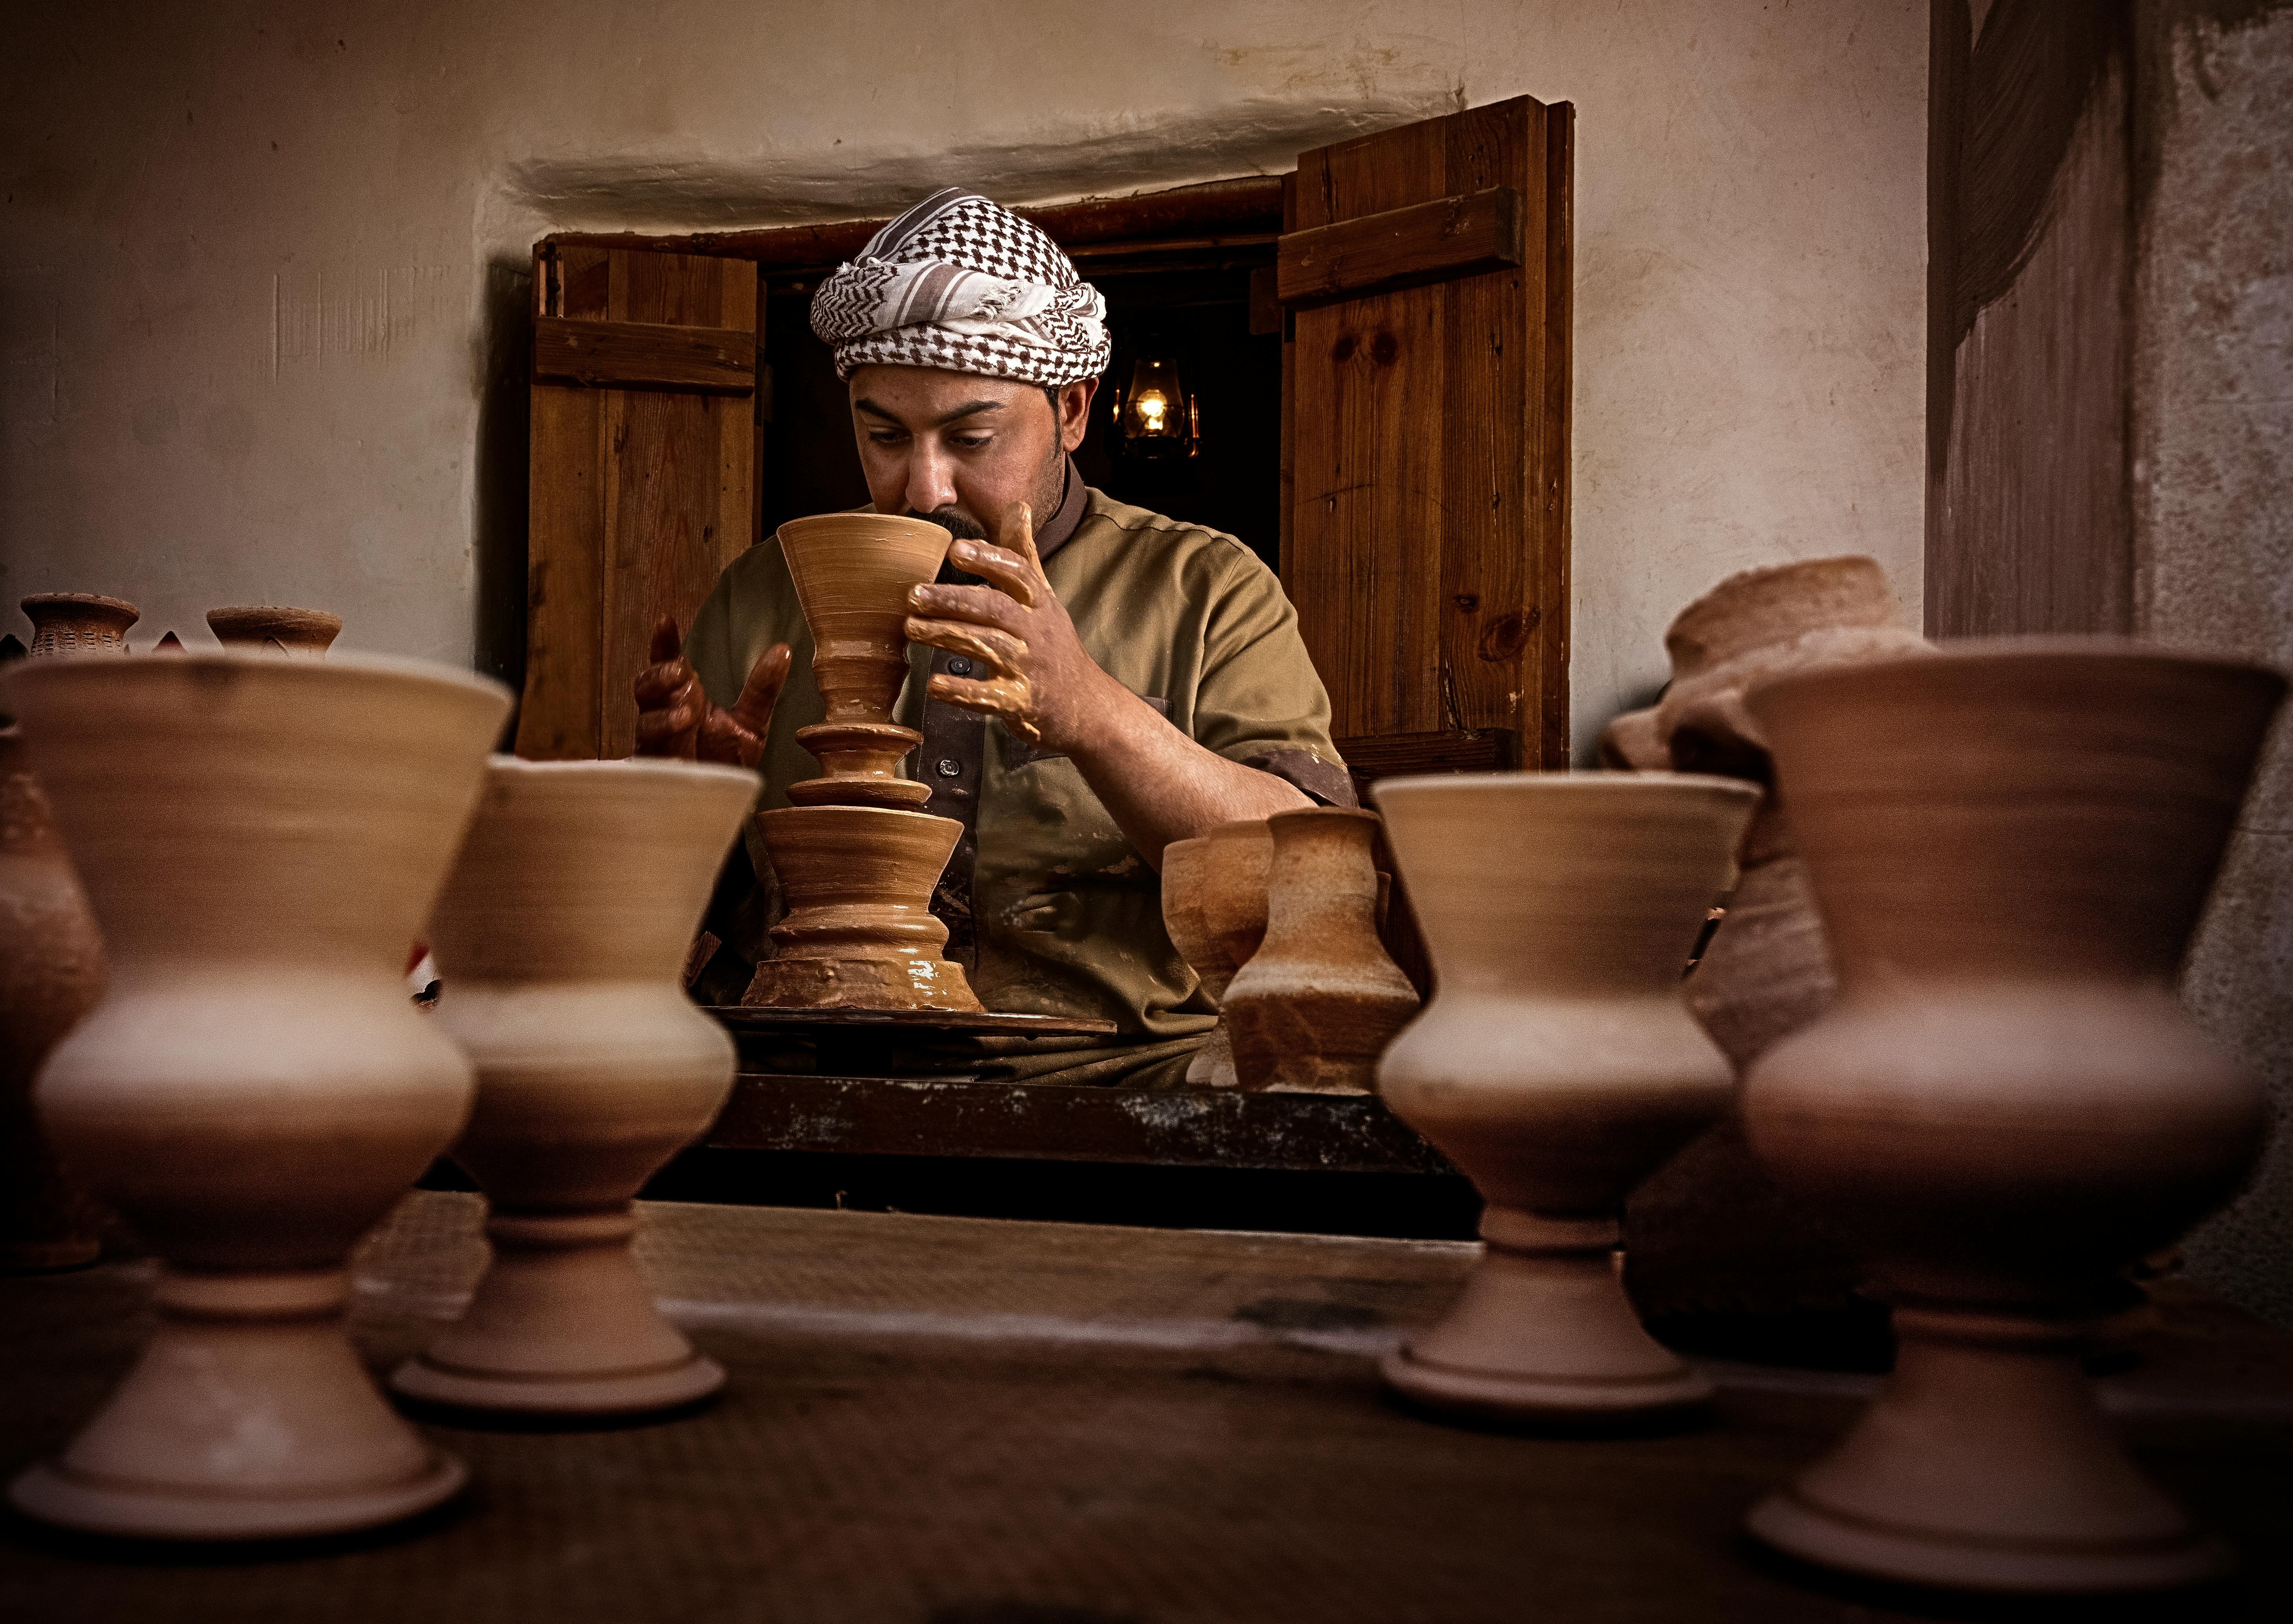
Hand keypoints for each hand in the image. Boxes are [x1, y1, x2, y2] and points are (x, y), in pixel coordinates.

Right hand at [632, 615, 790, 768]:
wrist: (718, 805)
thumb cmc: (726, 761)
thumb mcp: (751, 723)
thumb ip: (761, 689)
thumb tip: (783, 649)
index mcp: (684, 698)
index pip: (668, 664)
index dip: (663, 643)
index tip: (665, 620)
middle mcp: (664, 717)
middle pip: (645, 688)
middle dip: (660, 677)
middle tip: (683, 673)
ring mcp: (655, 746)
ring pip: (645, 724)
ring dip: (664, 718)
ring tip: (687, 717)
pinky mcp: (654, 776)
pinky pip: (649, 766)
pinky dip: (662, 761)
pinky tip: (676, 760)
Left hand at [903, 502, 1112, 750]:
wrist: (1087, 707)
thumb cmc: (1055, 648)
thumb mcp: (1044, 599)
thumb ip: (1024, 555)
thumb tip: (1016, 506)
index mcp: (1040, 604)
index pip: (1019, 573)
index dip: (988, 559)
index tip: (955, 549)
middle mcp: (1036, 632)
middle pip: (996, 608)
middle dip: (954, 600)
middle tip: (914, 595)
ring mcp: (1030, 668)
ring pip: (987, 646)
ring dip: (947, 636)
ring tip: (911, 629)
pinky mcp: (1021, 703)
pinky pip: (989, 696)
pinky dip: (961, 691)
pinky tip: (934, 685)